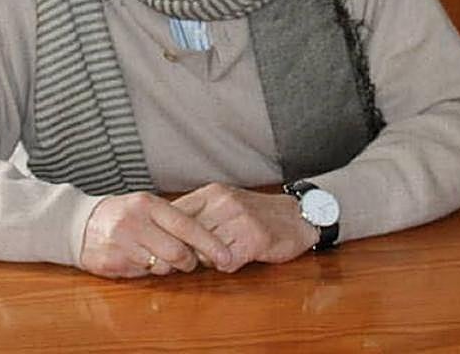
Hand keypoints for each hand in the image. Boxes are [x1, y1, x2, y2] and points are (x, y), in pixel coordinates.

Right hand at [79, 192, 232, 278]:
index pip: (186, 225)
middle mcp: (135, 222)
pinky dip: (148, 271)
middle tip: (189, 261)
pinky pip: (143, 274)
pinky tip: (140, 259)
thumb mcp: (146, 206)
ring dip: (167, 267)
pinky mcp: (113, 262)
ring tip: (158, 256)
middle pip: (177, 252)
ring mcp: (122, 244)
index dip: (210, 243)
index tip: (226, 256)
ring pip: (162, 267)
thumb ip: (173, 220)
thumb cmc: (123, 214)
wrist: (80, 223)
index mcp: (148, 204)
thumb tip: (207, 239)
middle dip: (189, 261)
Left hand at [171, 183, 317, 272]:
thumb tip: (162, 234)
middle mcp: (223, 203)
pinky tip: (235, 259)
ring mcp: (239, 219)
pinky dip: (227, 266)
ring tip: (216, 258)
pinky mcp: (255, 238)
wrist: (297, 216)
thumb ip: (197, 214)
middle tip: (186, 261)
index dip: (166, 236)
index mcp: (211, 193)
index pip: (174, 215)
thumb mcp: (223, 204)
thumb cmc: (254, 214)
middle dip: (185, 252)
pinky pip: (227, 262)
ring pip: (204, 251)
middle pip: (186, 236)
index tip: (163, 248)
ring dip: (207, 260)